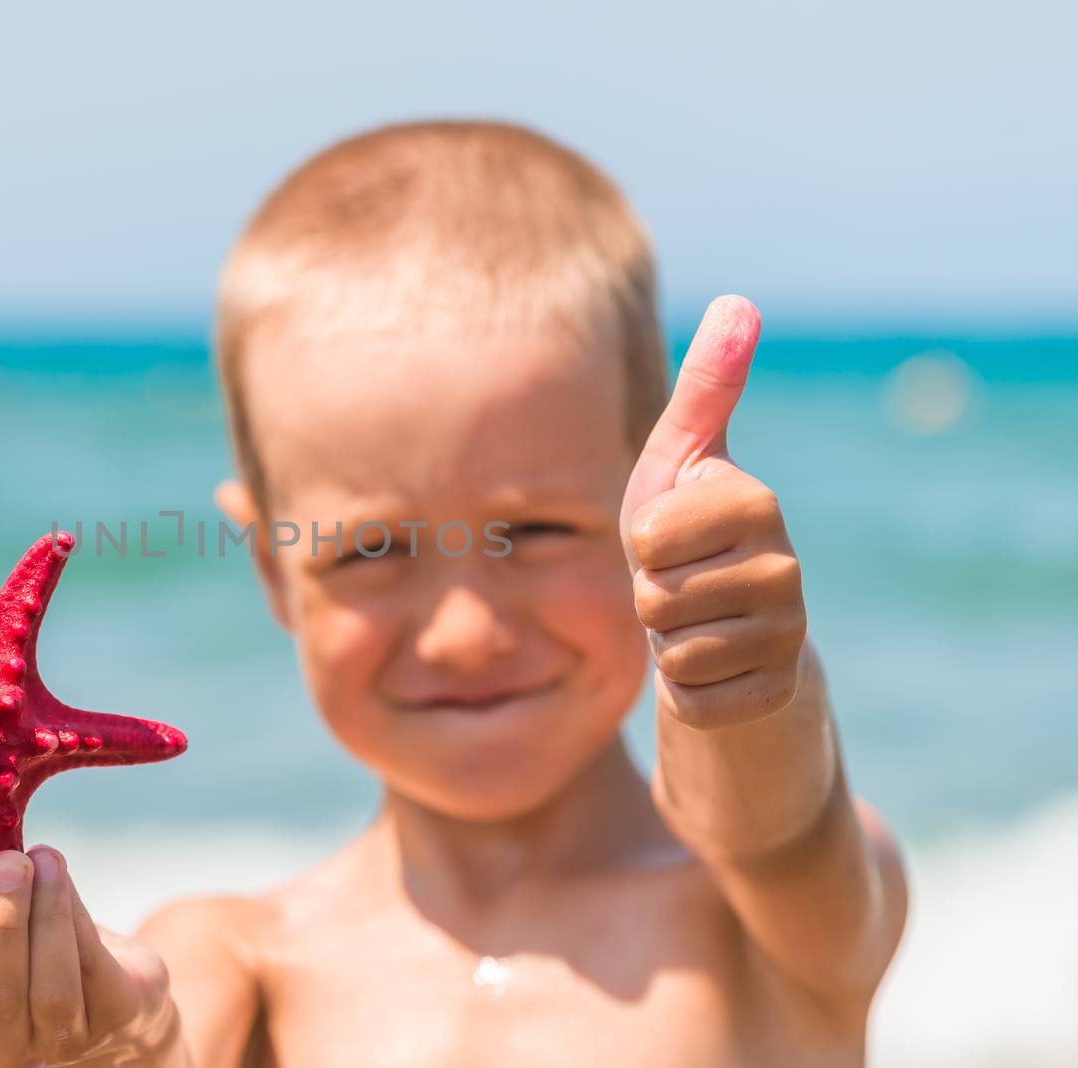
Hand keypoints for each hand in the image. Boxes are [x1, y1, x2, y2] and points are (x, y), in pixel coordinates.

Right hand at [0, 846, 176, 1067]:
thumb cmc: (46, 955)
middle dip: (0, 921)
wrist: (118, 989)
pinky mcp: (115, 1018)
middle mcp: (8, 1046)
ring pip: (51, 987)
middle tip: (5, 863)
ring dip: (45, 915)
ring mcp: (63, 1044)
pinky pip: (92, 967)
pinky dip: (75, 915)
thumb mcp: (8, 937)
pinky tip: (62, 874)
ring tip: (42, 859)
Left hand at [619, 295, 806, 730]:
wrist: (723, 632)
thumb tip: (740, 300)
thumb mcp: (679, 460)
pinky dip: (684, 690)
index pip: (648, 537)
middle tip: (679, 584)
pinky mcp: (774, 695)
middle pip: (655, 596)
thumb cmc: (686, 535)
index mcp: (757, 503)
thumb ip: (706, 386)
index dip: (641, 543)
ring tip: (693, 622)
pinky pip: (691, 700)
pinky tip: (710, 667)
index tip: (668, 537)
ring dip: (665, 642)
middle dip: (648, 595)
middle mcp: (786, 568)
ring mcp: (788, 636)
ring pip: (672, 651)